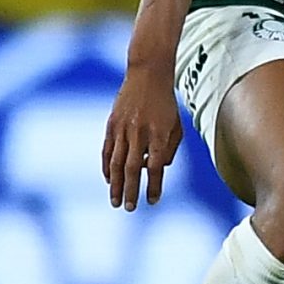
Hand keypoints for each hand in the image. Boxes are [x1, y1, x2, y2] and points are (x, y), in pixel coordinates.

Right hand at [101, 68, 182, 211]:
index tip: (153, 201)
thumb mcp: (176, 125)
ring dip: (116, 184)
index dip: (155, 185)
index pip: (157, 167)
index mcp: (159, 134)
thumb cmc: (166, 104)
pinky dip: (107, 167)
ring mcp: (122, 129)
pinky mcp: (111, 125)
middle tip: (130, 208)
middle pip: (133, 169)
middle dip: (131, 190)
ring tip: (116, 201)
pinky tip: (109, 180)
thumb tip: (158, 168)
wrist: (147, 75)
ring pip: (117, 163)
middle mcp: (139, 133)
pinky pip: (107, 151)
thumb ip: (169, 149)